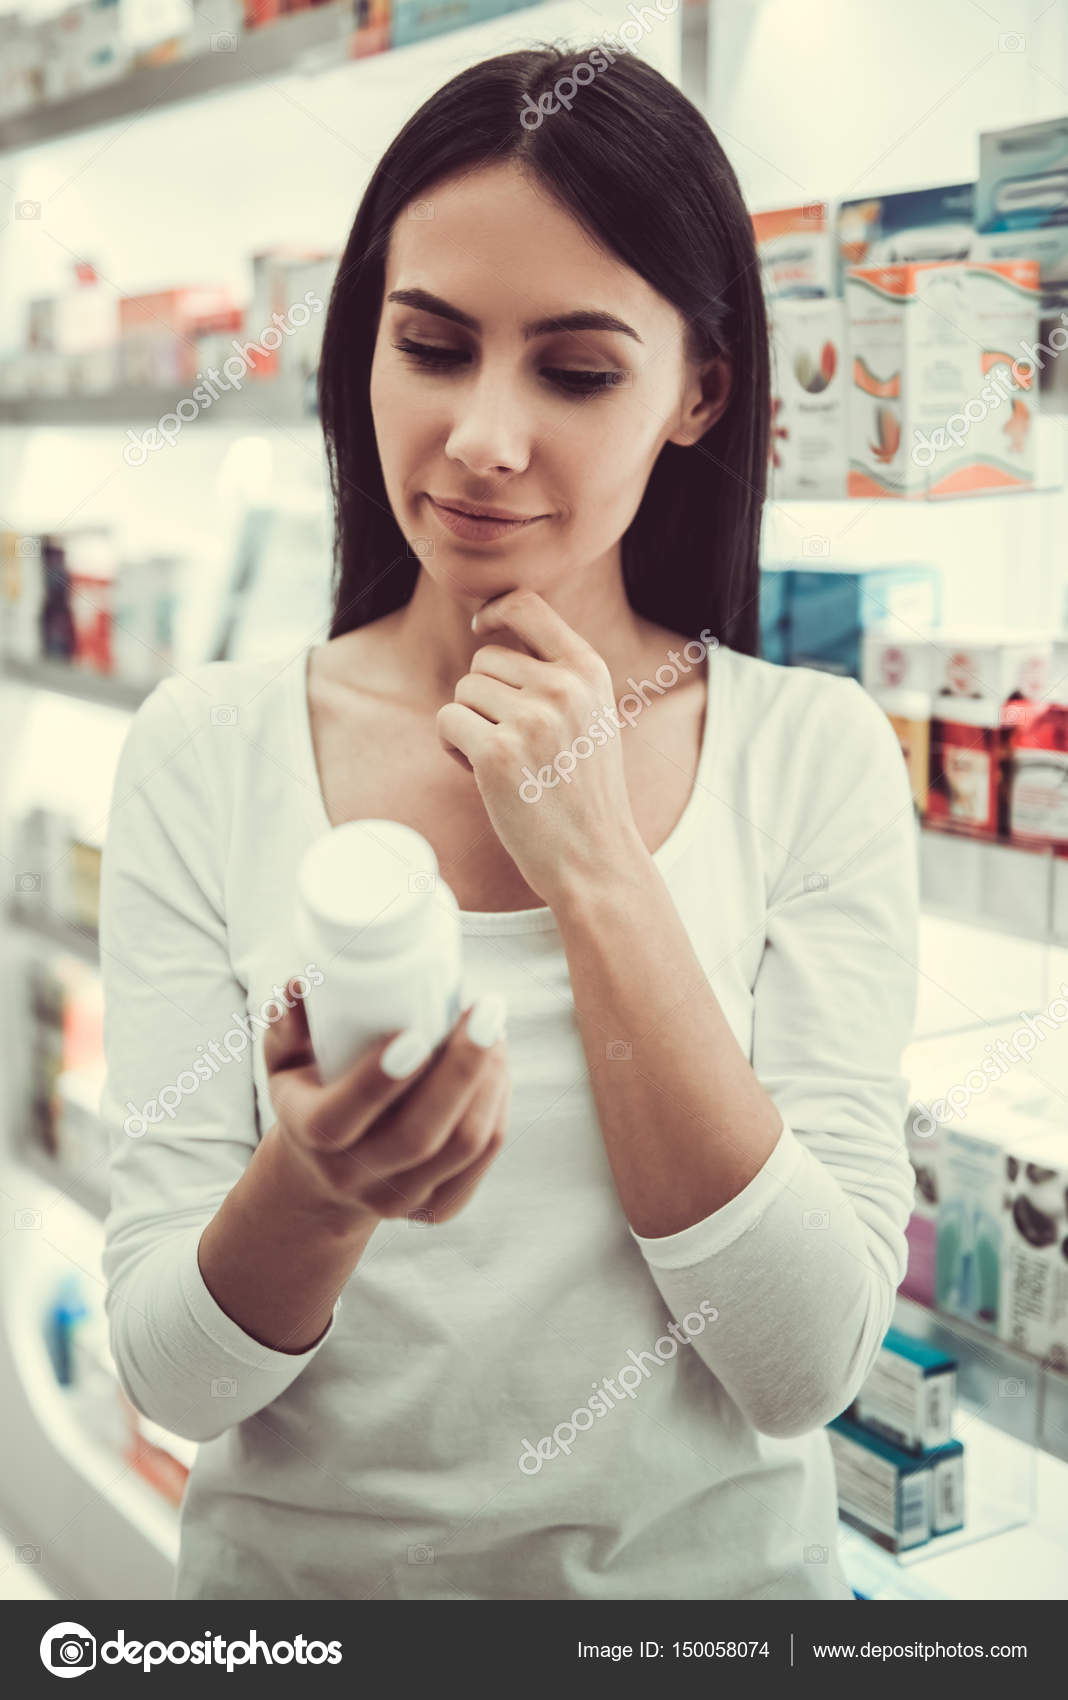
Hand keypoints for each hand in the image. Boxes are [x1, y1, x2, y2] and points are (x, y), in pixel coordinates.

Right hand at [264, 988, 509, 1228]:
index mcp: (309, 1136)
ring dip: (489, 1081)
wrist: (325, 1175)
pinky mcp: (436, 1209)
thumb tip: (301, 984)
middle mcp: (351, 1177)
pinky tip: (497, 1067)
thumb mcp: (285, 1060)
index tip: (416, 1034)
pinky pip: (484, 1156)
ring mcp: (397, 1200)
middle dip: (461, 1070)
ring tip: (494, 1031)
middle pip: (419, 1136)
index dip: (378, 1080)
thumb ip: (287, 1022)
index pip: (338, 1119)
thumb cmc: (311, 1094)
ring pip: (463, 1145)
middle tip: (484, 1013)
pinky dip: (498, 1104)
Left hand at [435, 589, 644, 904]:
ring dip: (468, 723)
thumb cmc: (584, 790)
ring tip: (503, 761)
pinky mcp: (497, 754)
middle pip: (484, 659)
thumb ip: (558, 674)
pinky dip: (452, 746)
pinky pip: (447, 722)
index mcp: (589, 671)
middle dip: (483, 697)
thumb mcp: (592, 716)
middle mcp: (563, 688)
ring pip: (463, 691)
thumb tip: (492, 634)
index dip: (495, 610)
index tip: (481, 627)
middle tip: (512, 741)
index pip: (528, 605)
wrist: (595, 858)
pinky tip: (480, 774)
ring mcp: (531, 720)